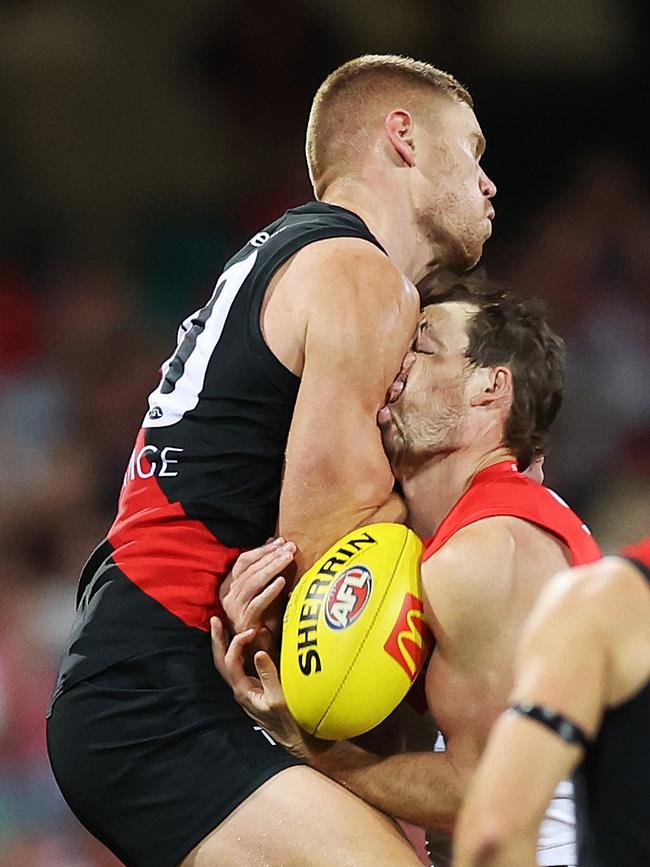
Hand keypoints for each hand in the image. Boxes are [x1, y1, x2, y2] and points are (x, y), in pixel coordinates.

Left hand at [210, 617, 311, 758]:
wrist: (294, 741)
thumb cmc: (288, 723)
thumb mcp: (279, 699)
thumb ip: (269, 675)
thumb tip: (259, 653)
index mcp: (243, 691)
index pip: (231, 661)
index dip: (237, 643)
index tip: (251, 630)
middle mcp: (240, 689)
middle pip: (221, 661)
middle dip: (218, 640)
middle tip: (215, 619)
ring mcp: (245, 689)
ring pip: (227, 664)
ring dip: (224, 644)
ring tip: (222, 625)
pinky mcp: (254, 688)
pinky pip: (240, 666)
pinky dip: (237, 651)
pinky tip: (242, 642)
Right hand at [220, 538, 295, 639]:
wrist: (262, 650)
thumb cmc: (265, 619)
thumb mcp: (266, 590)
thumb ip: (267, 569)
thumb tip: (275, 543)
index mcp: (229, 586)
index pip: (244, 561)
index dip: (263, 550)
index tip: (282, 542)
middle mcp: (228, 596)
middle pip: (249, 569)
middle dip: (271, 556)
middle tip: (289, 547)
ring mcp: (234, 610)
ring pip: (252, 583)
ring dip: (272, 568)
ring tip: (288, 558)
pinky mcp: (244, 622)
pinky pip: (257, 603)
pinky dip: (270, 590)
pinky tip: (283, 582)